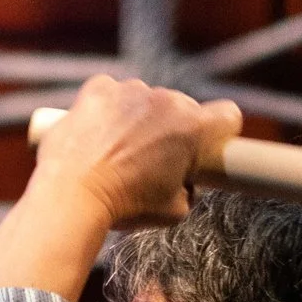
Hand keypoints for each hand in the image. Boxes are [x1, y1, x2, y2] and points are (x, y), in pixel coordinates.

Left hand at [30, 75, 241, 229]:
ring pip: (146, 99)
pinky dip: (108, 107)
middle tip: (151, 161)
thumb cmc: (124, 206)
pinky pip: (112, 92)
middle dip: (173, 130)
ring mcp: (131, 91)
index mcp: (193, 129)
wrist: (73, 196)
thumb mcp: (175, 211)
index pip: (229, 116)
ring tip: (117, 151)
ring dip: (139, 117)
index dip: (220, 133)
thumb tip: (184, 182)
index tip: (207, 146)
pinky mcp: (99, 89)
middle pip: (183, 108)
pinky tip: (98, 133)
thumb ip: (189, 189)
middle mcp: (167, 101)